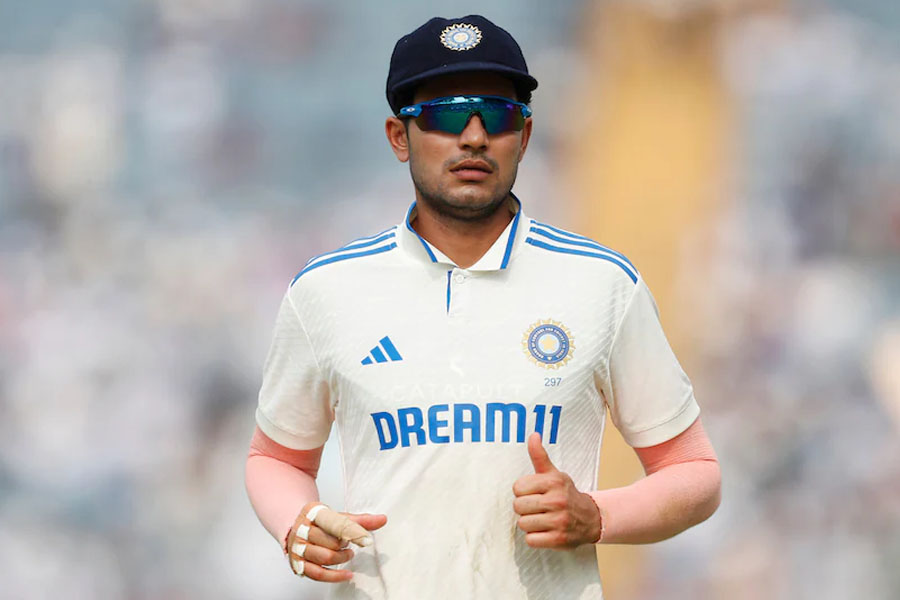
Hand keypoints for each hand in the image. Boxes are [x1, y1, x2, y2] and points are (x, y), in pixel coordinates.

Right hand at [287, 502, 387, 581]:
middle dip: (344, 544)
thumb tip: (382, 519)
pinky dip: (335, 576)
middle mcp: (302, 529)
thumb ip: (360, 520)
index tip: (367, 540)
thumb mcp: (338, 516)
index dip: (353, 531)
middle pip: (331, 541)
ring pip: (325, 557)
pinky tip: (347, 574)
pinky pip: (318, 574)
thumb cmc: (320, 522)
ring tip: (348, 554)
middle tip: (348, 542)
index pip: (335, 523)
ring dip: (341, 558)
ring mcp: (298, 547)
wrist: (295, 527)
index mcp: (313, 512)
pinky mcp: (298, 564)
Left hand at [512, 433, 601, 548]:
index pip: (517, 488)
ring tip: (542, 519)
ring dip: (530, 523)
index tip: (534, 493)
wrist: (590, 518)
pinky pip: (531, 539)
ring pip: (523, 523)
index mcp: (553, 482)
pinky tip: (545, 531)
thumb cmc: (565, 494)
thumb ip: (539, 456)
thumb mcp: (554, 474)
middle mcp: (557, 500)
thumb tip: (533, 435)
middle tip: (538, 507)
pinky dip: (535, 537)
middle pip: (518, 506)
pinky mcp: (559, 540)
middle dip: (525, 508)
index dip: (523, 491)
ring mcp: (559, 521)